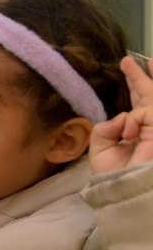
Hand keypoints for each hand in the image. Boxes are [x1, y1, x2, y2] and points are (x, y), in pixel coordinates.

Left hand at [90, 56, 152, 172]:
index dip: (136, 82)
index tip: (128, 63)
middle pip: (149, 95)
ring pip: (150, 101)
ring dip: (140, 90)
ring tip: (127, 116)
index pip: (139, 102)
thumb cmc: (114, 174)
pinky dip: (135, 120)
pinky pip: (148, 112)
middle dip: (141, 76)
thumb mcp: (101, 148)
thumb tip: (123, 116)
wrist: (124, 190)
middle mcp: (149, 127)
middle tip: (128, 60)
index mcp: (136, 130)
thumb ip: (105, 128)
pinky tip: (129, 132)